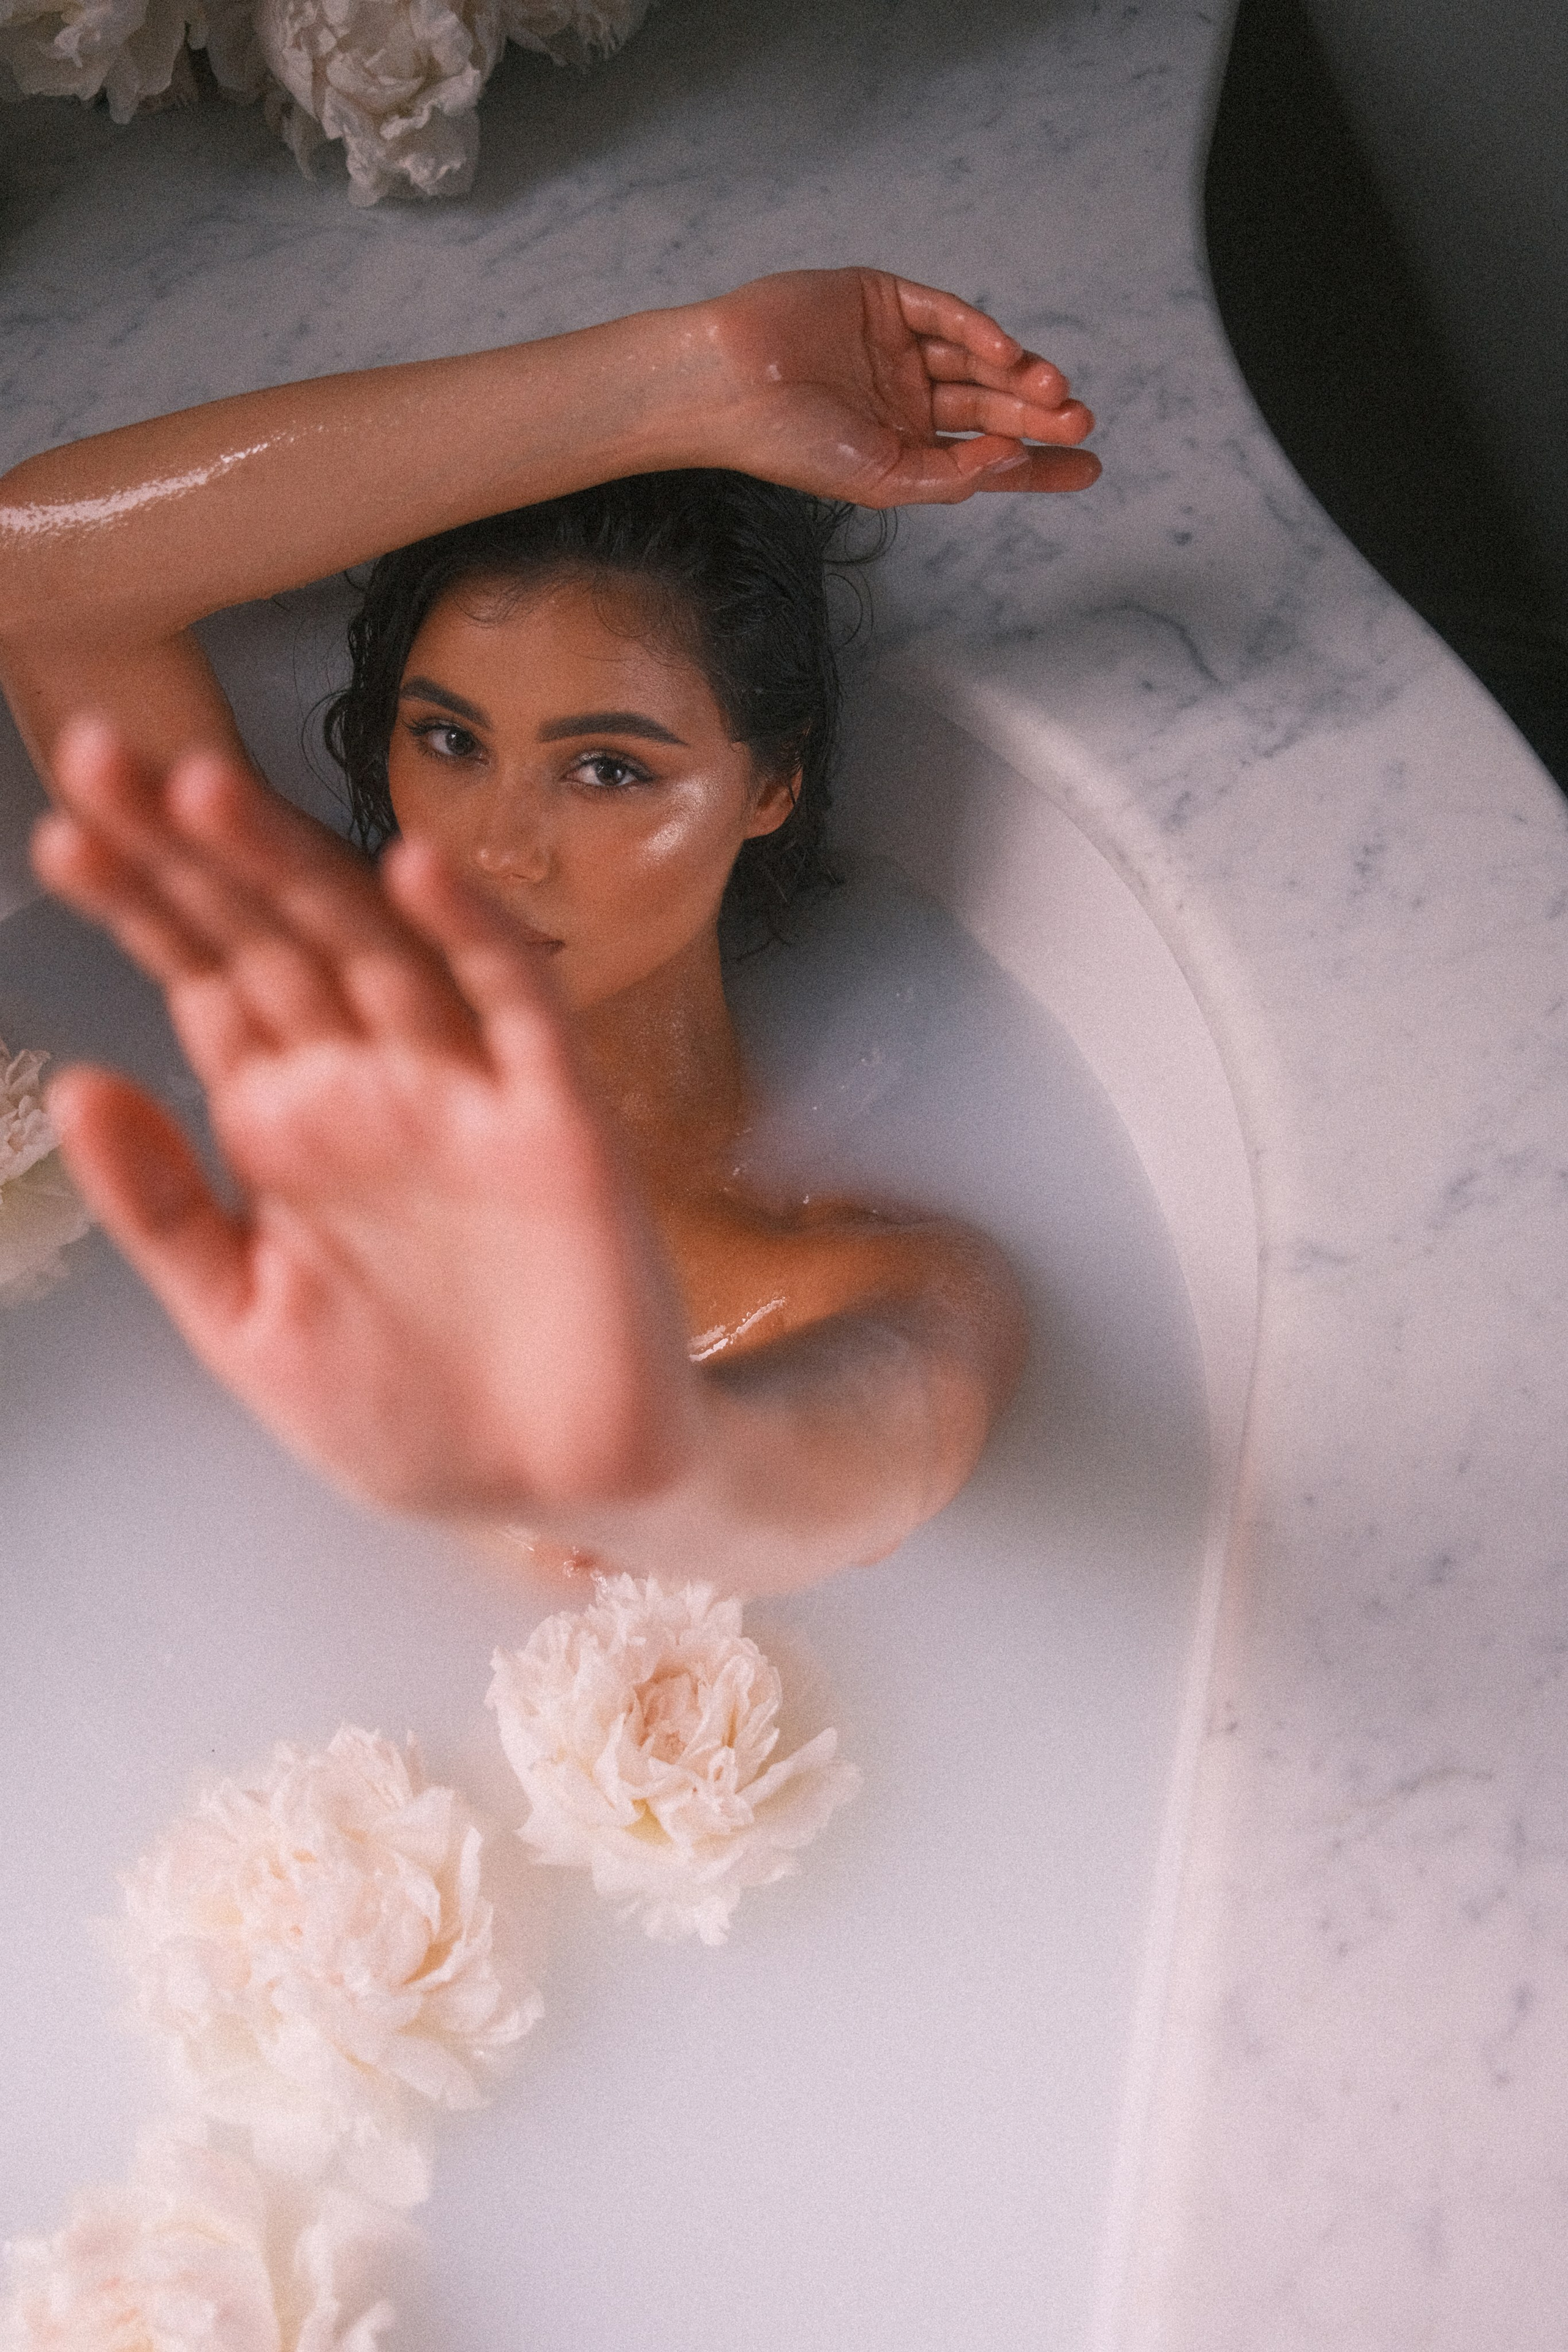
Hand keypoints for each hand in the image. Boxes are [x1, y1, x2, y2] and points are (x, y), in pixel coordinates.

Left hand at [31, 725, 696, 1519]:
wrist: (559, 1491)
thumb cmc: (407, 1415)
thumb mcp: (247, 1328)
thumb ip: (165, 1211)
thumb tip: (77, 1083)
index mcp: (287, 1127)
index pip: (204, 980)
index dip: (139, 906)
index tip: (61, 834)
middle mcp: (368, 1086)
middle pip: (270, 936)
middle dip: (187, 850)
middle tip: (102, 753)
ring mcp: (463, 1095)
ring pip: (373, 949)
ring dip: (294, 868)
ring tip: (202, 787)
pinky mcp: (558, 1125)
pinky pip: (516, 1011)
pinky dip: (472, 938)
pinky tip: (412, 873)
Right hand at [681, 266, 1099, 505]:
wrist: (728, 389)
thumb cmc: (790, 444)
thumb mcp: (882, 480)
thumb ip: (949, 476)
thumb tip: (1012, 460)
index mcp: (905, 446)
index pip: (985, 455)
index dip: (1038, 463)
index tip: (1089, 469)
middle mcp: (906, 396)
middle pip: (991, 406)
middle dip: (1039, 416)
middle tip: (1081, 422)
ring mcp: (896, 347)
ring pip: (976, 360)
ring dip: (1018, 375)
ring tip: (1055, 393)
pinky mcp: (882, 300)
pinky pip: (944, 314)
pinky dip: (978, 331)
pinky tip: (1005, 352)